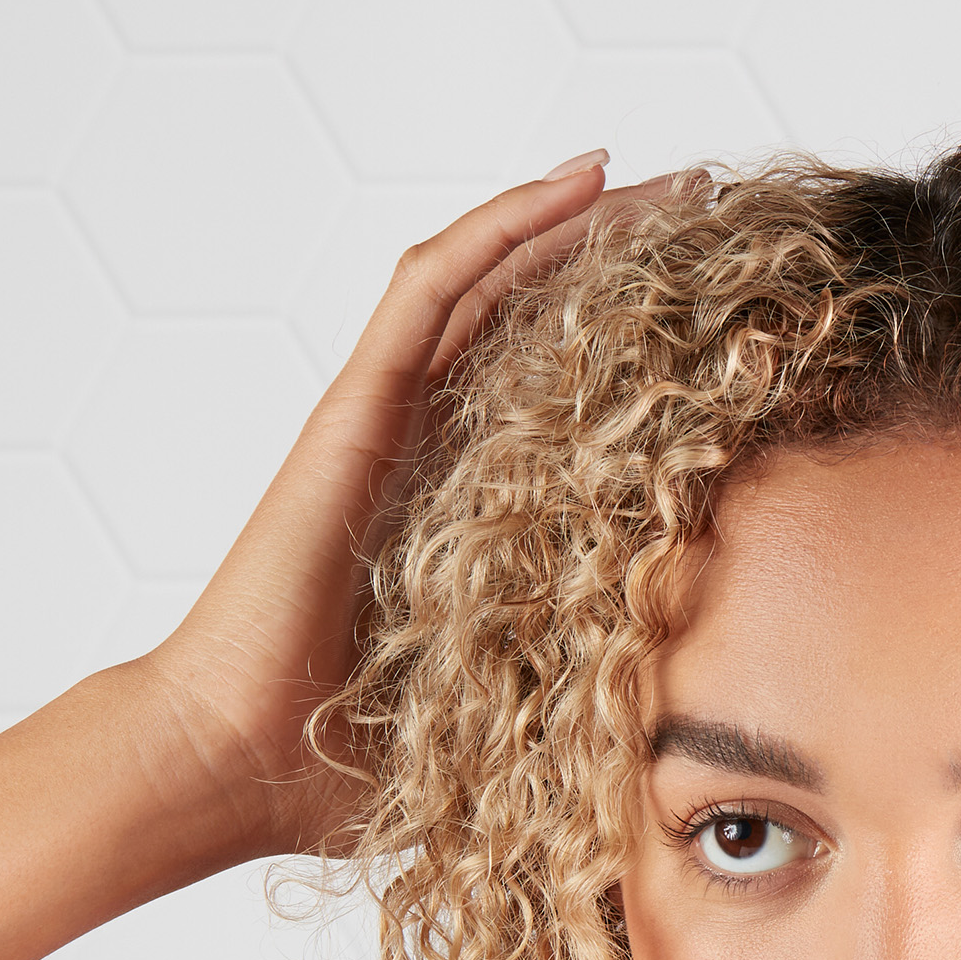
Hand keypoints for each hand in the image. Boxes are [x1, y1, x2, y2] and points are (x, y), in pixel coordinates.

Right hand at [132, 153, 704, 857]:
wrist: (233, 764)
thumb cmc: (336, 769)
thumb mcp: (497, 736)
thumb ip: (562, 727)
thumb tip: (669, 781)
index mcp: (461, 520)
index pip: (558, 406)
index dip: (634, 359)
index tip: (727, 337)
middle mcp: (424, 454)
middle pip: (534, 324)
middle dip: (624, 267)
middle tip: (718, 220)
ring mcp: (385, 425)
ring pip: (493, 284)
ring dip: (582, 223)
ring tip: (672, 178)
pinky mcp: (353, 413)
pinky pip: (430, 291)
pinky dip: (504, 226)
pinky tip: (584, 180)